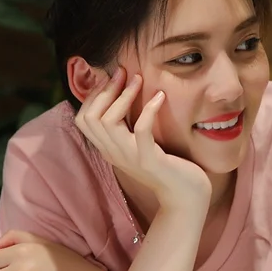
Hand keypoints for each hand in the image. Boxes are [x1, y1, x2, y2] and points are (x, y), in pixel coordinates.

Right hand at [76, 68, 211, 211]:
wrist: (187, 198)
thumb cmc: (170, 168)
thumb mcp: (142, 146)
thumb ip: (130, 129)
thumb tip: (125, 98)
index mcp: (109, 149)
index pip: (84, 119)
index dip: (94, 95)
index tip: (112, 77)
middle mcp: (114, 154)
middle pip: (91, 117)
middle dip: (105, 90)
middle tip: (123, 72)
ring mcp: (130, 158)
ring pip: (109, 121)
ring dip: (124, 96)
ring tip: (139, 79)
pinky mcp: (150, 160)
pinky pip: (141, 130)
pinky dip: (148, 110)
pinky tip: (160, 97)